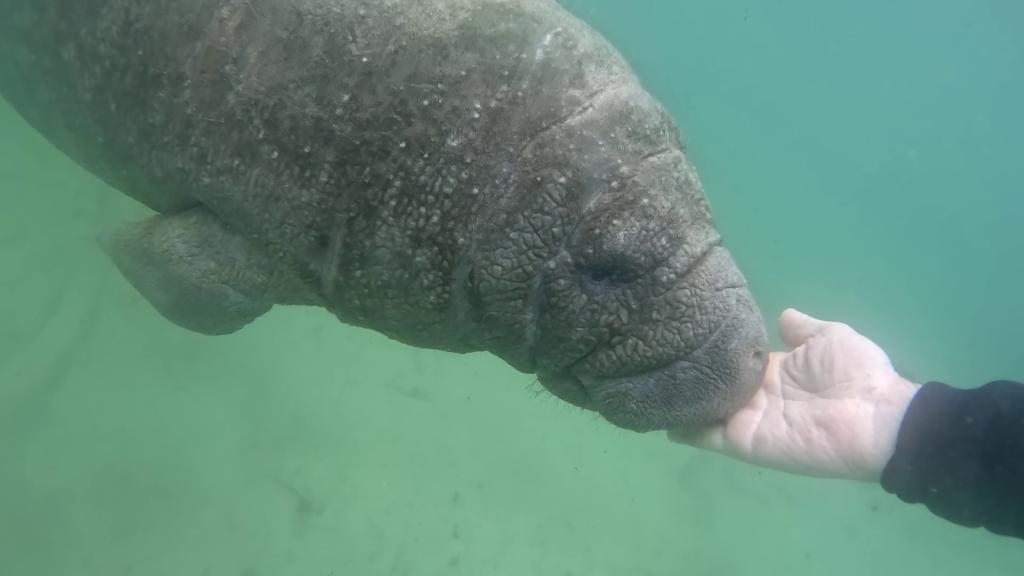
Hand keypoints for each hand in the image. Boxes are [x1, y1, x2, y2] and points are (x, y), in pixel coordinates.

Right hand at [669, 309, 919, 481]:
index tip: (680, 331)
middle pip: (712, 385)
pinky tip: (657, 407)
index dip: (709, 348)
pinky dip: (682, 425)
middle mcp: (754, 395)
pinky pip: (706, 435)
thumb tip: (781, 315)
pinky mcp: (743, 441)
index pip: (731, 360)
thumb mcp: (830, 336)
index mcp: (773, 370)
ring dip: (679, 397)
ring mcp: (746, 420)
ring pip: (702, 408)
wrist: (876, 418)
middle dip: (687, 373)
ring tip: (646, 376)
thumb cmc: (857, 375)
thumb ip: (802, 329)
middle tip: (651, 352)